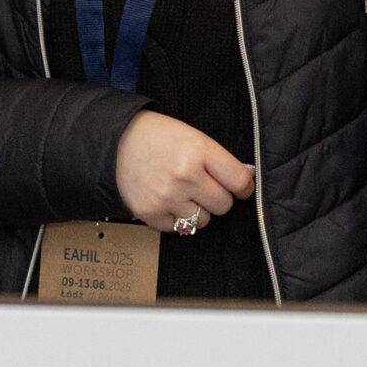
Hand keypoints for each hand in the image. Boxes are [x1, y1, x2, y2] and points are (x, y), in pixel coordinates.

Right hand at [114, 111, 254, 232]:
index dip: (244, 187)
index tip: (240, 188)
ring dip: (198, 210)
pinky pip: (179, 229)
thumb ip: (221, 160)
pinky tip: (168, 200)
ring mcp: (166, 196)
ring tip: (183, 192)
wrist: (118, 142)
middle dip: (218, 197)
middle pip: (223, 205)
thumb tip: (248, 179)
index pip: (239, 182)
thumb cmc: (161, 137)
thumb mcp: (194, 137)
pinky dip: (177, 218)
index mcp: (198, 150)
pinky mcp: (150, 213)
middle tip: (204, 186)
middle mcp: (184, 175)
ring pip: (202, 220)